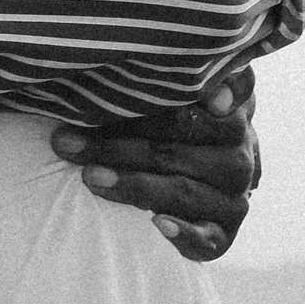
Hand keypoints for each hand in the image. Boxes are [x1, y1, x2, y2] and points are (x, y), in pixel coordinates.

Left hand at [50, 69, 260, 260]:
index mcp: (231, 117)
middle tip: (65, 142)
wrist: (182, 199)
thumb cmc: (162, 137)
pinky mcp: (223, 235)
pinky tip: (157, 224)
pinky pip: (205, 237)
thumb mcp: (170, 102)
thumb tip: (185, 65)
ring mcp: (233, 198)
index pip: (199, 109)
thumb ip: (176, 78)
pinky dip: (183, 231)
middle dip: (116, 145)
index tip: (170, 98)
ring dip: (133, 184)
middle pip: (176, 148)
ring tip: (88, 176)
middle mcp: (239, 157)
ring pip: (182, 189)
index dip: (183, 103)